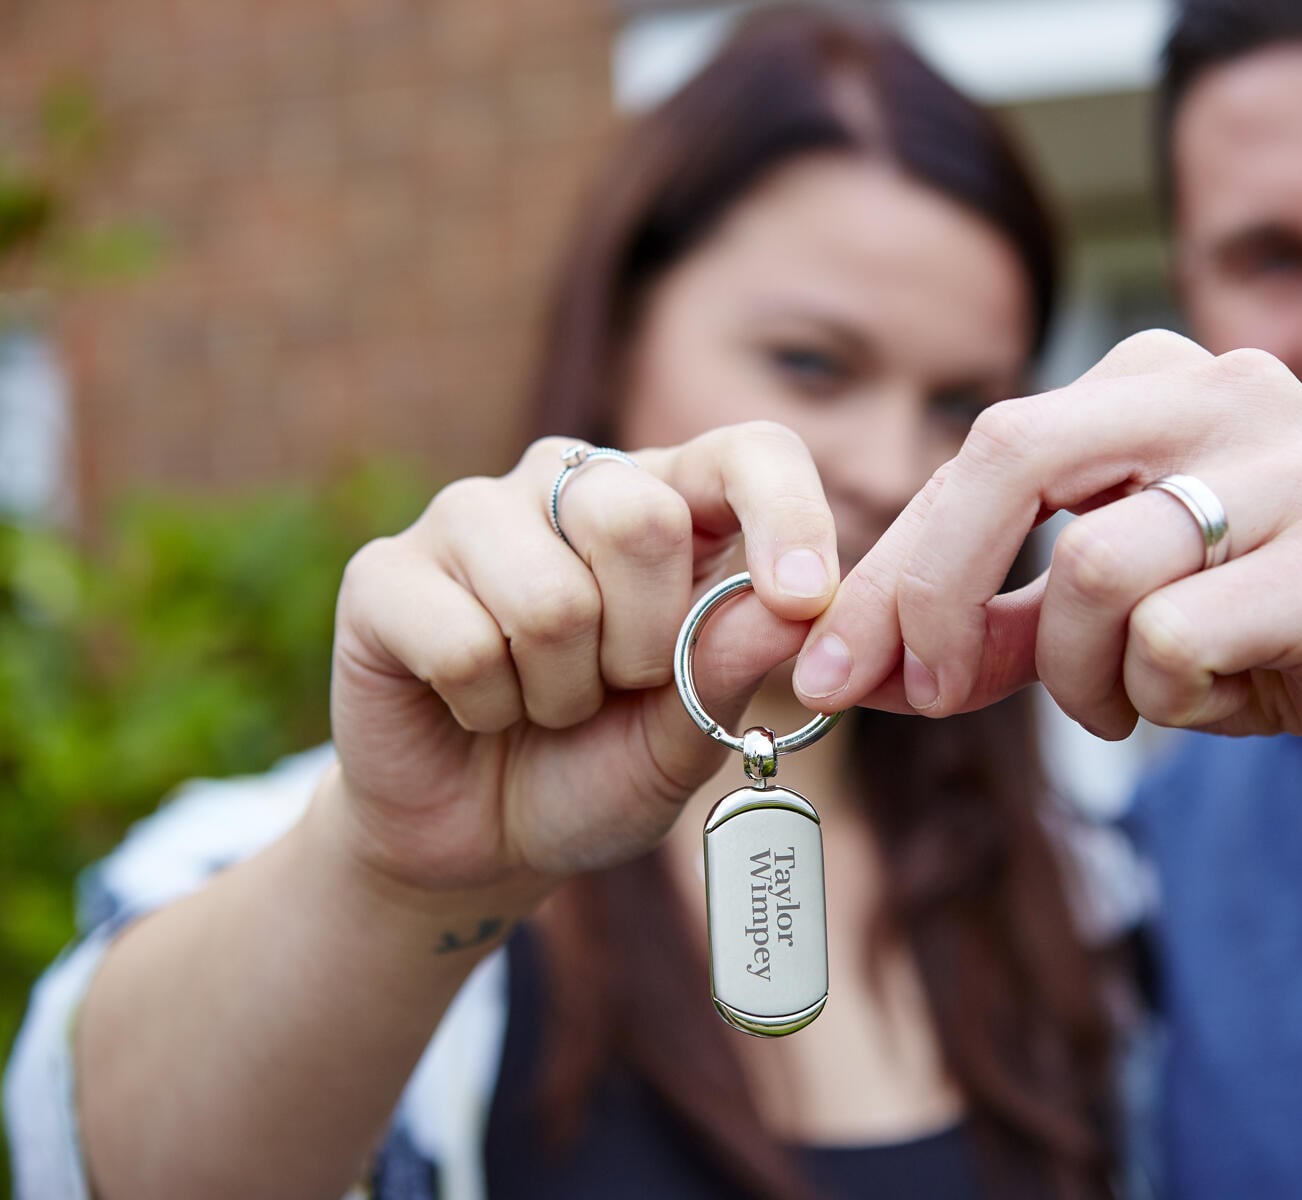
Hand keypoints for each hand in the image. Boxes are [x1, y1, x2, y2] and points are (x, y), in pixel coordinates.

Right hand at [326, 422, 837, 905]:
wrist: (481, 841)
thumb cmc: (599, 768)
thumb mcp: (687, 736)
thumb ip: (733, 666)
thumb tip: (794, 607)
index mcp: (671, 503)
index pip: (749, 453)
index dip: (787, 515)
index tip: (803, 601)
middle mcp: (570, 483)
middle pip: (640, 519)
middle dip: (647, 646)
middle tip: (620, 687)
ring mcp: (471, 515)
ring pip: (551, 598)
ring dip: (562, 692)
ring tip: (545, 703)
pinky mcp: (385, 572)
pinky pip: (463, 644)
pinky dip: (486, 707)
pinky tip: (475, 706)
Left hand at [794, 330, 1301, 792]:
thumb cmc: (1269, 636)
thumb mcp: (1115, 622)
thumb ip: (1001, 624)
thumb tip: (869, 664)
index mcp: (1155, 379)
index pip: (980, 451)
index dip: (891, 568)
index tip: (829, 668)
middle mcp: (1219, 388)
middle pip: (1008, 454)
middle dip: (933, 591)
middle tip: (921, 696)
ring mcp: (1290, 462)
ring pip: (1095, 568)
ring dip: (1079, 676)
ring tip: (1133, 705)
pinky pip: (1176, 637)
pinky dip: (1167, 696)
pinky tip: (1220, 699)